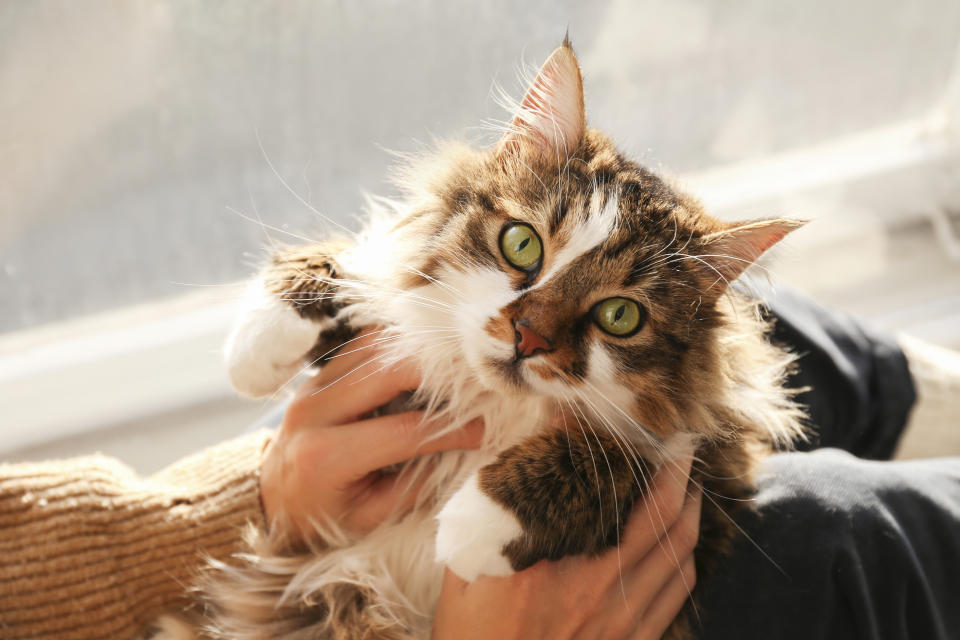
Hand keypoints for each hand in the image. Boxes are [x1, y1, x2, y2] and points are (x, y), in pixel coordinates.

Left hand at [260, 332, 483, 541]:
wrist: (272, 503)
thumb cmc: (327, 519)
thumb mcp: (373, 517)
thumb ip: (418, 481)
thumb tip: (469, 449)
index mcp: (323, 458)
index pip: (404, 431)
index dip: (452, 429)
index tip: (487, 429)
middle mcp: (312, 412)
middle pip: (388, 371)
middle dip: (440, 373)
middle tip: (478, 382)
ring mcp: (312, 386)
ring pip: (375, 347)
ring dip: (420, 352)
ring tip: (458, 366)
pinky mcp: (319, 373)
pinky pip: (364, 345)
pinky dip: (400, 346)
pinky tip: (428, 357)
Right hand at [432, 449, 700, 639]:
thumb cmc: (474, 638)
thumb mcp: (464, 571)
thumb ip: (487, 519)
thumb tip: (508, 471)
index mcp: (550, 566)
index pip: (598, 493)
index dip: (615, 453)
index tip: (623, 424)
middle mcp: (596, 591)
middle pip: (662, 521)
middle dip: (679, 475)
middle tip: (683, 445)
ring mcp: (620, 623)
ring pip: (681, 557)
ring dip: (690, 514)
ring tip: (688, 486)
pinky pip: (677, 596)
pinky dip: (686, 560)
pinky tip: (680, 545)